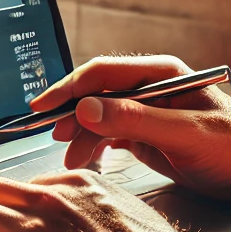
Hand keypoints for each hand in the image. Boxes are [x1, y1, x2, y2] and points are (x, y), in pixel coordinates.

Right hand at [29, 55, 230, 199]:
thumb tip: (86, 108)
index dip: (69, 88)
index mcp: (161, 74)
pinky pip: (106, 133)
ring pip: (96, 116)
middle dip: (70, 114)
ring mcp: (144, 111)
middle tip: (50, 134)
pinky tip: (85, 157)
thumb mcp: (186, 134)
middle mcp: (148, 89)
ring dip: (80, 135)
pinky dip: (92, 145)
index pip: (102, 73)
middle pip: (94, 93)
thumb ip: (135, 119)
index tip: (43, 106)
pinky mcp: (142, 133)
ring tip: (72, 158)